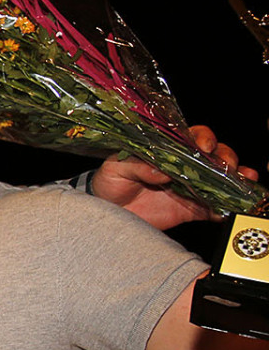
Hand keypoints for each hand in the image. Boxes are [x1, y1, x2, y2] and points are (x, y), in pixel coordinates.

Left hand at [90, 125, 259, 230]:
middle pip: (215, 156)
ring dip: (235, 180)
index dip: (203, 138)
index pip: (193, 137)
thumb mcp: (116, 168)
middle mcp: (185, 166)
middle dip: (225, 158)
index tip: (203, 146)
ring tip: (242, 181)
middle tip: (224, 166)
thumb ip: (137, 165)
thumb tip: (161, 170)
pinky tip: (230, 208)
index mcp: (169, 149)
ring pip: (221, 181)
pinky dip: (224, 209)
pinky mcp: (192, 210)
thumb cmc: (110, 182)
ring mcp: (192, 188)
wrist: (107, 211)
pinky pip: (213, 209)